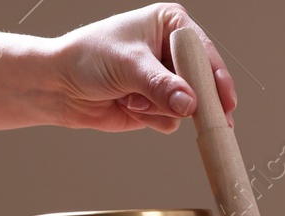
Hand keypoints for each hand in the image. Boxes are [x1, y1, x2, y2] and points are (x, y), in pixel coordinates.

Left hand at [41, 3, 236, 132]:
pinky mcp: (159, 105)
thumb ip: (161, 85)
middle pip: (203, 83)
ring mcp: (167, 80)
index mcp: (170, 25)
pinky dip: (150, 118)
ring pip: (186, 106)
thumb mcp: (128, 65)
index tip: (224, 101)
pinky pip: (171, 121)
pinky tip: (128, 105)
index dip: (216, 78)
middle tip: (203, 116)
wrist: (59, 85)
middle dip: (192, 99)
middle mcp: (172, 52)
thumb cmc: (87, 58)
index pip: (203, 52)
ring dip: (158, 108)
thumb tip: (189, 104)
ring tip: (131, 97)